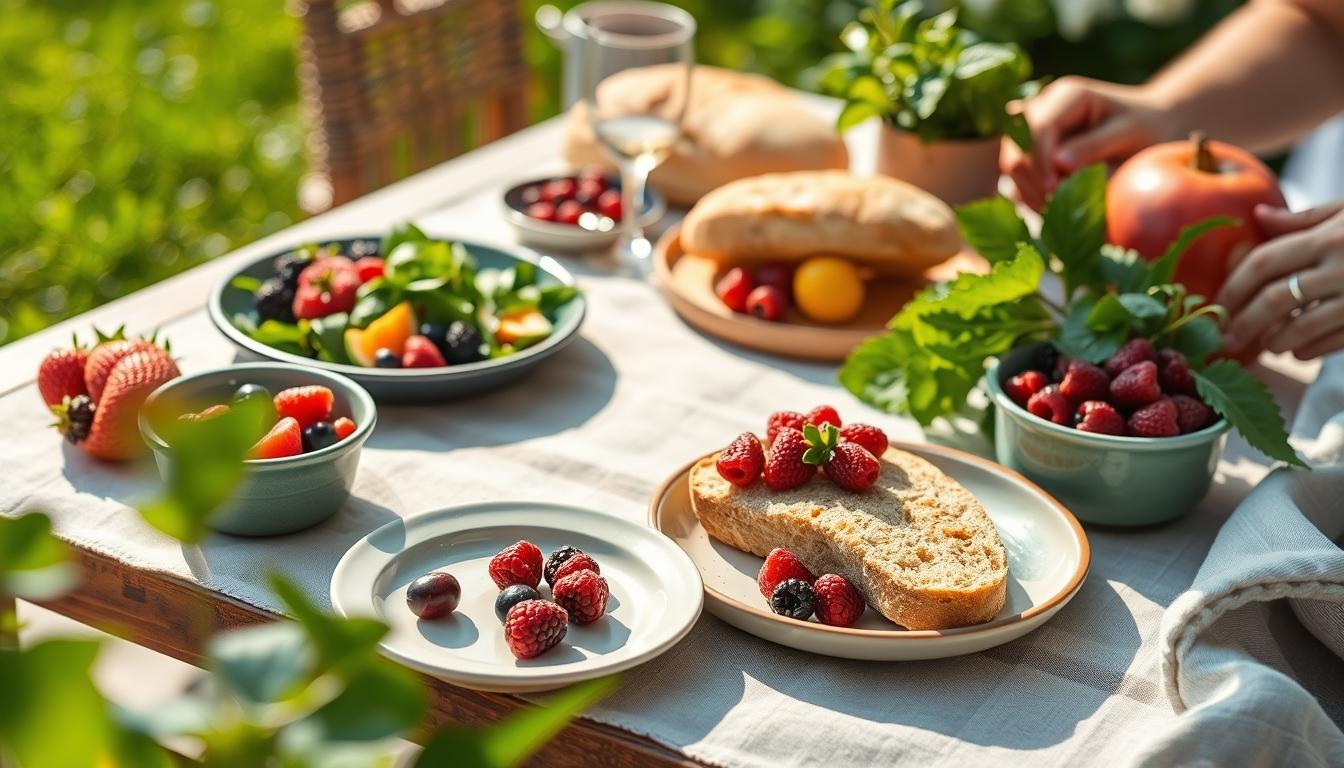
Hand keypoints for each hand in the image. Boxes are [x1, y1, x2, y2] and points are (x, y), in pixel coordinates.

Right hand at [1000, 77, 1179, 209]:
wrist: (1149, 128)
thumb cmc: (1146, 128)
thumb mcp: (1130, 134)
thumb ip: (1094, 145)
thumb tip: (1059, 163)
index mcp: (1068, 96)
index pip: (1038, 126)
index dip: (1040, 160)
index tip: (1054, 190)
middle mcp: (1043, 107)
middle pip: (1015, 145)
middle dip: (1032, 178)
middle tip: (1058, 203)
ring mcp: (1033, 129)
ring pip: (1011, 163)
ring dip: (1030, 190)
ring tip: (1060, 206)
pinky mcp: (1030, 150)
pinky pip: (1018, 177)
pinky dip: (1031, 194)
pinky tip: (1055, 204)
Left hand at [1218, 201, 1343, 359]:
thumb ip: (1306, 219)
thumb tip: (1258, 216)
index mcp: (1330, 236)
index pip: (1264, 263)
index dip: (1233, 287)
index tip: (1216, 306)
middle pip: (1276, 299)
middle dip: (1244, 323)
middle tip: (1227, 340)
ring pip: (1304, 326)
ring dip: (1277, 341)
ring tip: (1267, 345)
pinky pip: (1335, 341)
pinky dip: (1310, 350)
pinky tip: (1299, 352)